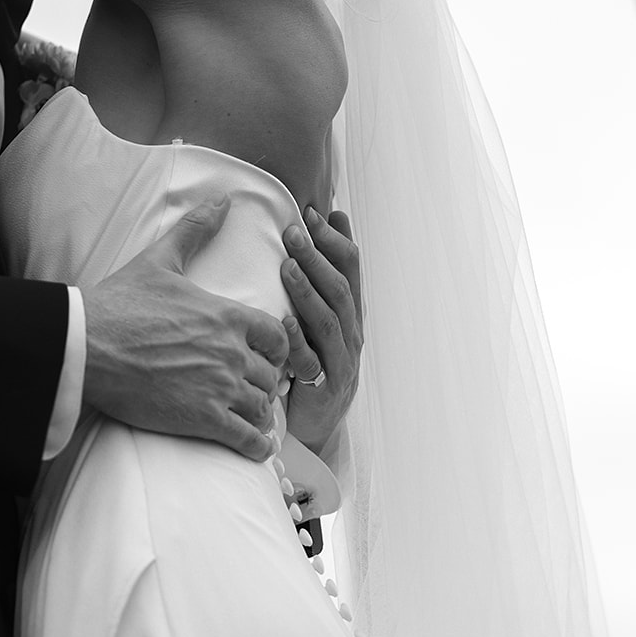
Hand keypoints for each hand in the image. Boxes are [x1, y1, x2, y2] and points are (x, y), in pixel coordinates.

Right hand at [82, 197, 288, 462]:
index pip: (279, 336)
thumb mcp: (159, 260)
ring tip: (246, 414)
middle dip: (263, 382)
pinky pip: (250, 441)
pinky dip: (255, 445)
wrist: (86, 346)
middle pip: (272, 375)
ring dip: (258, 413)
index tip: (262, 354)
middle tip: (249, 387)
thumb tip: (221, 198)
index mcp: (226, 315)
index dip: (276, 347)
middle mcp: (231, 352)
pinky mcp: (202, 420)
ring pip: (263, 407)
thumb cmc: (119, 304)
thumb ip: (195, 231)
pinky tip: (248, 442)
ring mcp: (219, 387)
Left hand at [280, 209, 362, 453]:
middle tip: (294, 232)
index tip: (313, 213)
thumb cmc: (315, 358)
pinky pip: (312, 363)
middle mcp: (352, 334)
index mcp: (351, 312)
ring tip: (286, 267)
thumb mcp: (324, 312)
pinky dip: (299, 340)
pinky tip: (284, 321)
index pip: (351, 268)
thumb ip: (328, 268)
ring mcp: (341, 362)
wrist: (315, 423)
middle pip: (340, 290)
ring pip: (329, 322)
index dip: (334, 240)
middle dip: (317, 259)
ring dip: (308, 292)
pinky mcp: (324, 389)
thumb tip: (334, 212)